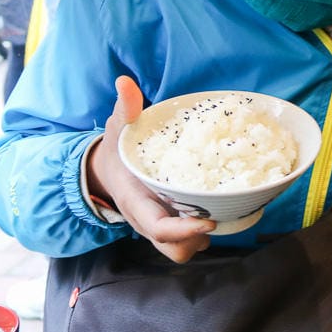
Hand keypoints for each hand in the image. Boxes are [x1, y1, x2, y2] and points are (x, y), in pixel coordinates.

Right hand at [85, 76, 215, 261]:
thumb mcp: (118, 126)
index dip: (183, 231)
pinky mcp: (172, 222)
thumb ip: (124, 107)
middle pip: (174, 250)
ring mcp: (161, 224)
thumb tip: (124, 82)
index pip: (158, 228)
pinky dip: (205, 229)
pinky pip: (190, 239)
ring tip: (224, 209)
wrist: (108, 168)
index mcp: (136, 201)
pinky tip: (222, 204)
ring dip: (203, 238)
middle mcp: (148, 220)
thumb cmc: (117, 148)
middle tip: (220, 216)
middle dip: (197, 241)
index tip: (207, 223)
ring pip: (183, 250)